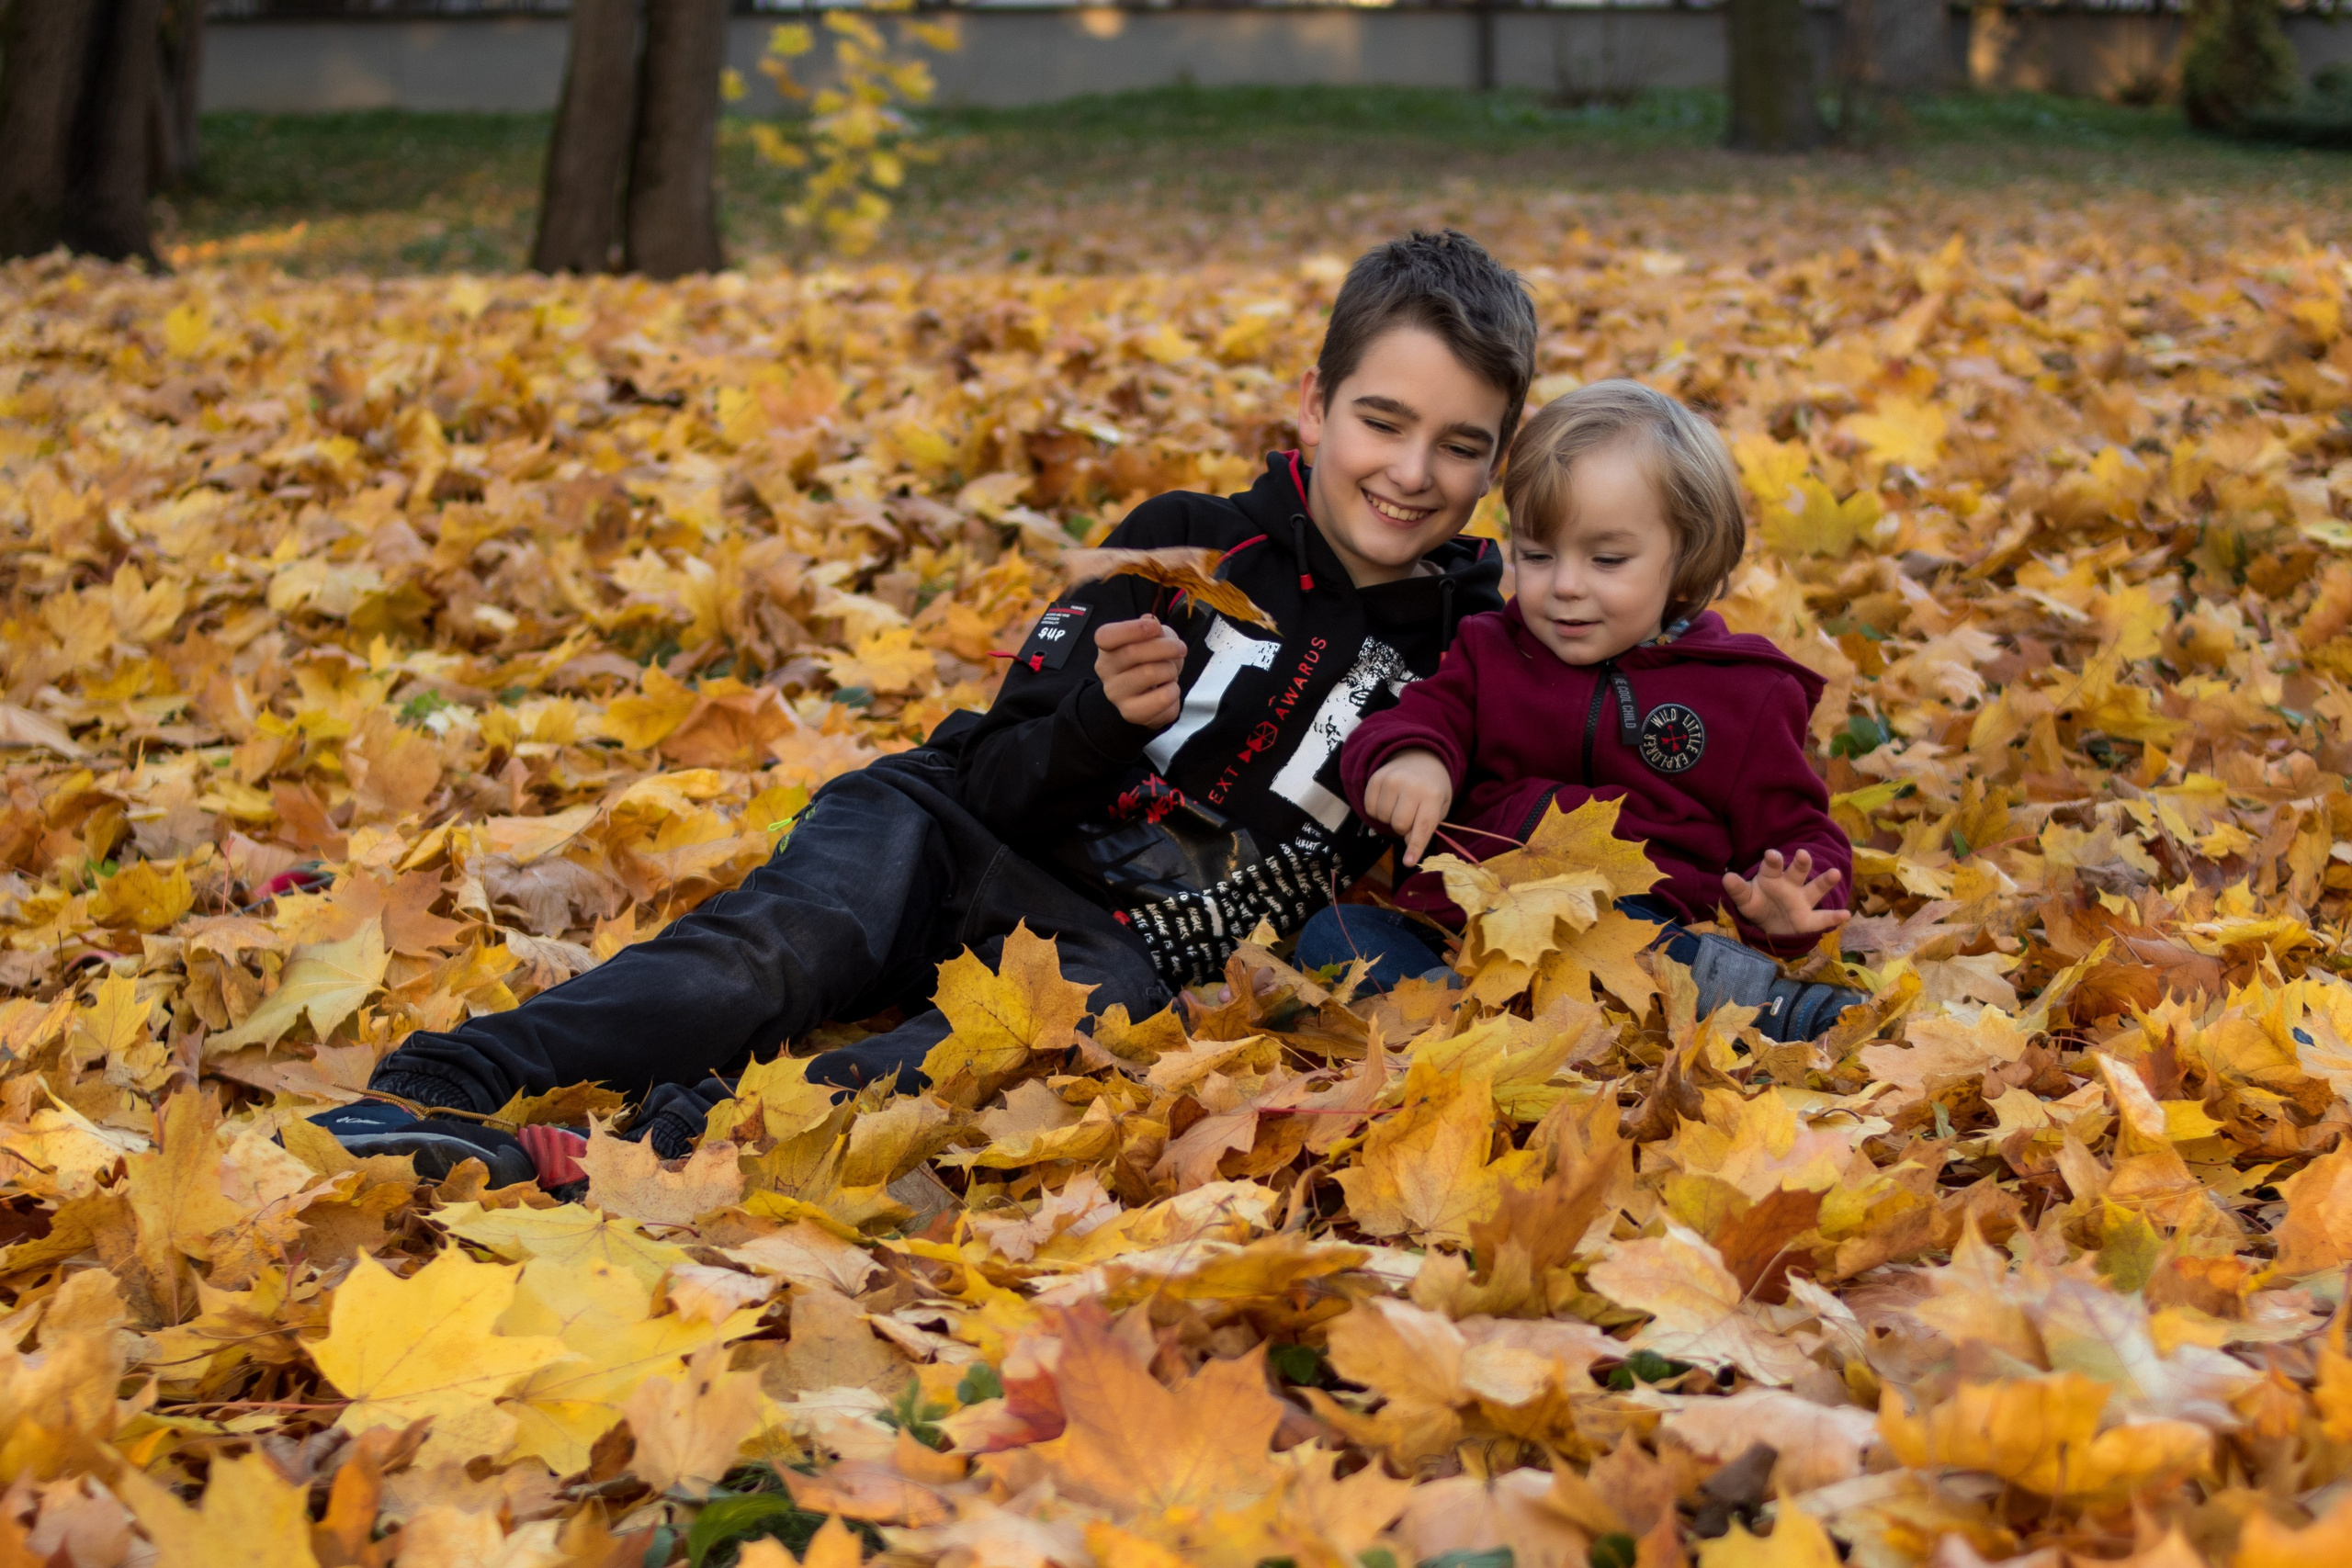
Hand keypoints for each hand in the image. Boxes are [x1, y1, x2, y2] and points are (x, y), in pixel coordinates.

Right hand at [1093, 614, 1186, 727]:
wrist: (1151, 693)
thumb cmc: (1151, 659)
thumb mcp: (1153, 637)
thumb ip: (1152, 628)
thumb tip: (1150, 621)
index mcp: (1107, 647)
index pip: (1106, 636)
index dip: (1132, 629)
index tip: (1155, 627)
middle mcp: (1105, 670)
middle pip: (1133, 652)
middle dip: (1165, 647)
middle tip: (1180, 649)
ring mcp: (1115, 694)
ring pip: (1150, 674)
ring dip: (1170, 670)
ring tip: (1170, 673)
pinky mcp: (1131, 713)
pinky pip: (1162, 699)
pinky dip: (1174, 692)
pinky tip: (1168, 691)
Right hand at [1363, 749, 1453, 866]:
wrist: (1419, 757)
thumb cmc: (1432, 788)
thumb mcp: (1440, 806)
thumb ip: (1426, 826)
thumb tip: (1407, 842)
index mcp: (1432, 795)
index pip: (1422, 826)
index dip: (1415, 847)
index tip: (1408, 862)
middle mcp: (1411, 786)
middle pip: (1399, 825)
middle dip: (1403, 828)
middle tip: (1410, 817)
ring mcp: (1391, 780)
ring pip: (1383, 817)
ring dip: (1389, 818)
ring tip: (1399, 806)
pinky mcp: (1375, 778)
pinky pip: (1369, 808)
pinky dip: (1377, 811)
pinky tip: (1388, 801)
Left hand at [1722, 848, 1849, 937]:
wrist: (1768, 925)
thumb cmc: (1757, 903)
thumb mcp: (1745, 898)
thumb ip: (1738, 889)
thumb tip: (1727, 877)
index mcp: (1772, 877)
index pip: (1772, 866)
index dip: (1772, 861)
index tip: (1771, 855)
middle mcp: (1790, 885)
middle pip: (1797, 872)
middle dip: (1801, 864)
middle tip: (1802, 855)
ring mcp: (1802, 900)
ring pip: (1815, 889)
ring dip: (1824, 881)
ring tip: (1834, 873)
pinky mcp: (1809, 919)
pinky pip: (1822, 918)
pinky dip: (1834, 917)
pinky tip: (1846, 915)